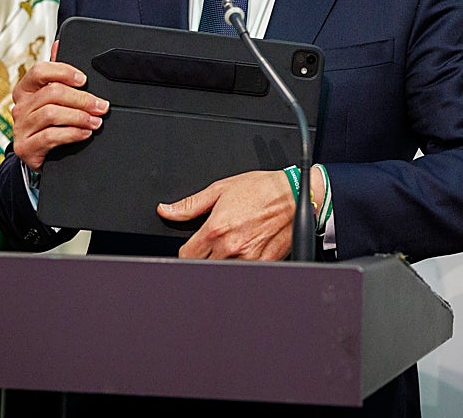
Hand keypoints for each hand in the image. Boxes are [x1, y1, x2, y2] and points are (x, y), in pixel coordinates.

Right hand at [10, 40, 107, 169]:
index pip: (40, 71)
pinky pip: (50, 136)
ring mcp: (20, 128)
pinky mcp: (25, 147)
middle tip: (101, 106)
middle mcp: (20, 107)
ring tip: (96, 121)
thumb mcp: (52, 97)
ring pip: (51, 114)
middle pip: (52, 93)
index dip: (63, 72)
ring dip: (79, 117)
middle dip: (82, 99)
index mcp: (25, 89)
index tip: (84, 79)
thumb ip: (56, 73)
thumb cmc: (48, 123)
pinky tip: (84, 133)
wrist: (40, 155)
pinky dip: (72, 133)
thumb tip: (59, 44)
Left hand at [158, 170, 294, 260]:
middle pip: (202, 266)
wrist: (296, 194)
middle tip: (214, 245)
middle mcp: (230, 247)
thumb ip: (191, 204)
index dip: (188, 250)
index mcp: (216, 229)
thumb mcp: (221, 189)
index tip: (193, 246)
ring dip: (222, 263)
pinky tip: (247, 250)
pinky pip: (246, 273)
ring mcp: (248, 258)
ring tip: (233, 246)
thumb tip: (166, 210)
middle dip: (204, 257)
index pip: (186, 255)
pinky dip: (242, 266)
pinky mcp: (264, 264)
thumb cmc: (262, 189)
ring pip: (223, 272)